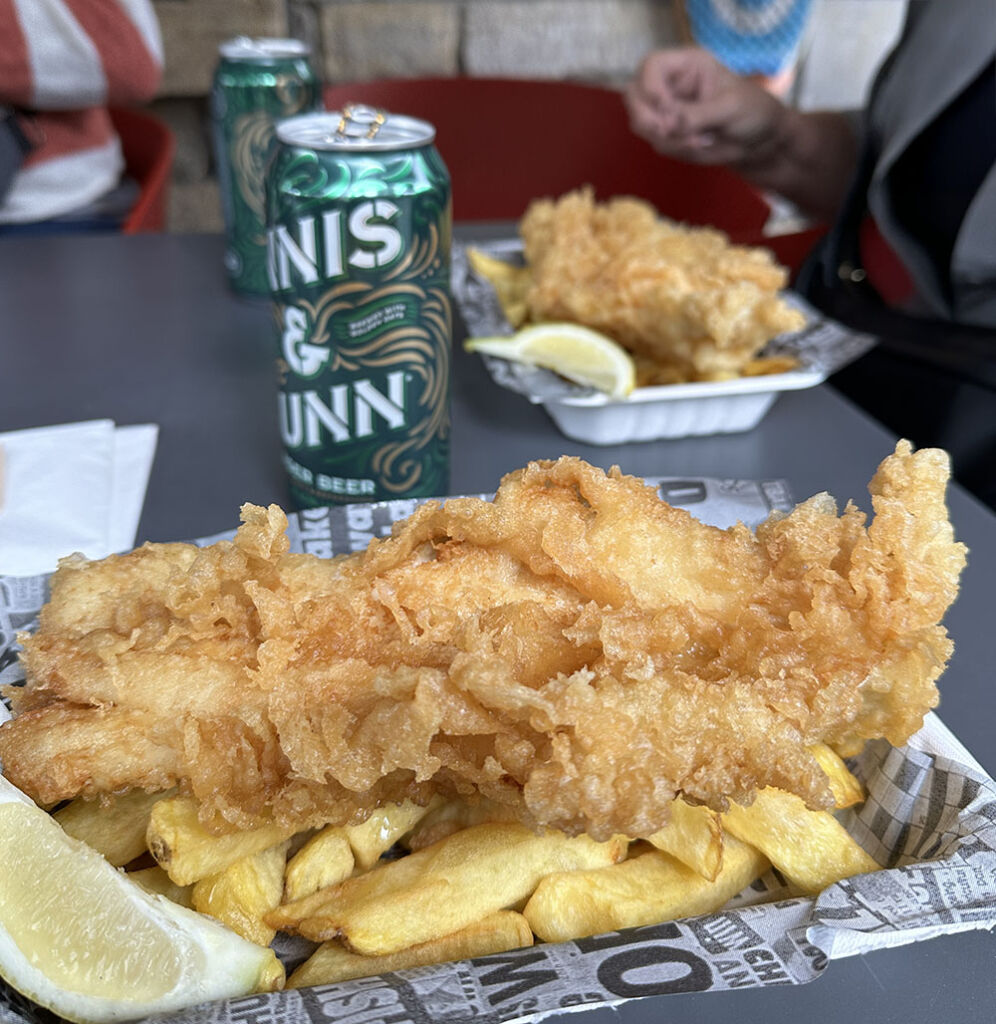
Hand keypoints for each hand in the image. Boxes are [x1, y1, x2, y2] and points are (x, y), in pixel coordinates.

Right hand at [624, 47, 788, 168]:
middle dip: (648, 118)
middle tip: (666, 133)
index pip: (651, 66)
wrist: (758, 140)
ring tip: (701, 142)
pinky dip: (676, 149)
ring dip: (668, 139)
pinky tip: (700, 146)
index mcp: (686, 65)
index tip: (665, 108)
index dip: (650, 87)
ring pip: (643, 125)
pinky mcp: (668, 133)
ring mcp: (666, 110)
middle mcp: (671, 85)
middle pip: (634, 96)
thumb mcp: (729, 108)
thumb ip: (697, 114)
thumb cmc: (751, 111)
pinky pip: (656, 143)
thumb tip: (668, 124)